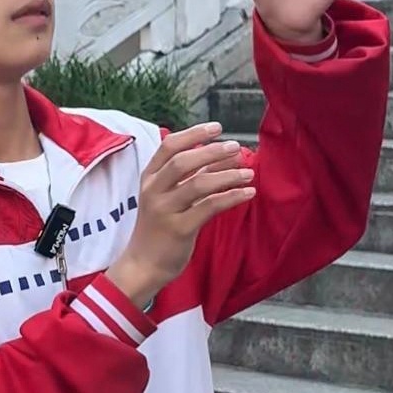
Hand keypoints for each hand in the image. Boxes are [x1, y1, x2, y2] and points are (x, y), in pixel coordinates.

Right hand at [107, 123, 254, 307]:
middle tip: (236, 148)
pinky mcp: (179, 229)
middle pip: (183, 162)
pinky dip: (231, 197)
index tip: (217, 128)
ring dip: (227, 175)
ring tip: (249, 173)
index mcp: (149, 179)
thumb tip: (222, 155)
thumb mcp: (166, 197)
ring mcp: (165, 210)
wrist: (144, 265)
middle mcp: (154, 191)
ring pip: (199, 184)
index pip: (169, 147)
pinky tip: (247, 193)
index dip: (194, 134)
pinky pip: (209, 207)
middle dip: (212, 151)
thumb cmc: (158, 228)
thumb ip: (189, 176)